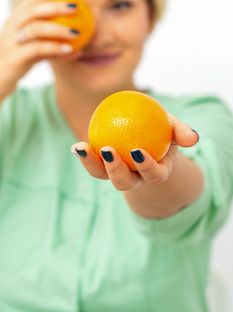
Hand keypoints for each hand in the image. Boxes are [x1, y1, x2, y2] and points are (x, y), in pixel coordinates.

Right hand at [0, 0, 78, 99]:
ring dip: (58, 28)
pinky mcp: (15, 57)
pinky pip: (37, 49)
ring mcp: (12, 41)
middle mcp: (12, 27)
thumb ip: (51, 45)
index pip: (30, 0)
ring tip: (76, 33)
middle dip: (55, 5)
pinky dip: (55, 48)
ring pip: (35, 28)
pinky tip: (69, 50)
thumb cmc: (19, 62)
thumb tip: (77, 47)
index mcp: (15, 20)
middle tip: (75, 7)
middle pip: (33, 10)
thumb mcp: (35, 50)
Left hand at [71, 114, 198, 190]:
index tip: (137, 152)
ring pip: (103, 176)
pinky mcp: (102, 166)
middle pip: (124, 183)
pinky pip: (92, 162)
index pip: (153, 175)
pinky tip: (76, 145)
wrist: (146, 135)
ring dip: (91, 164)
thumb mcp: (173, 127)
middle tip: (108, 151)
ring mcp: (116, 173)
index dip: (146, 167)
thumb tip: (193, 138)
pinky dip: (84, 155)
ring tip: (82, 148)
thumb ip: (182, 132)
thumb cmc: (161, 130)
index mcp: (155, 172)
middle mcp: (135, 177)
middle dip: (115, 171)